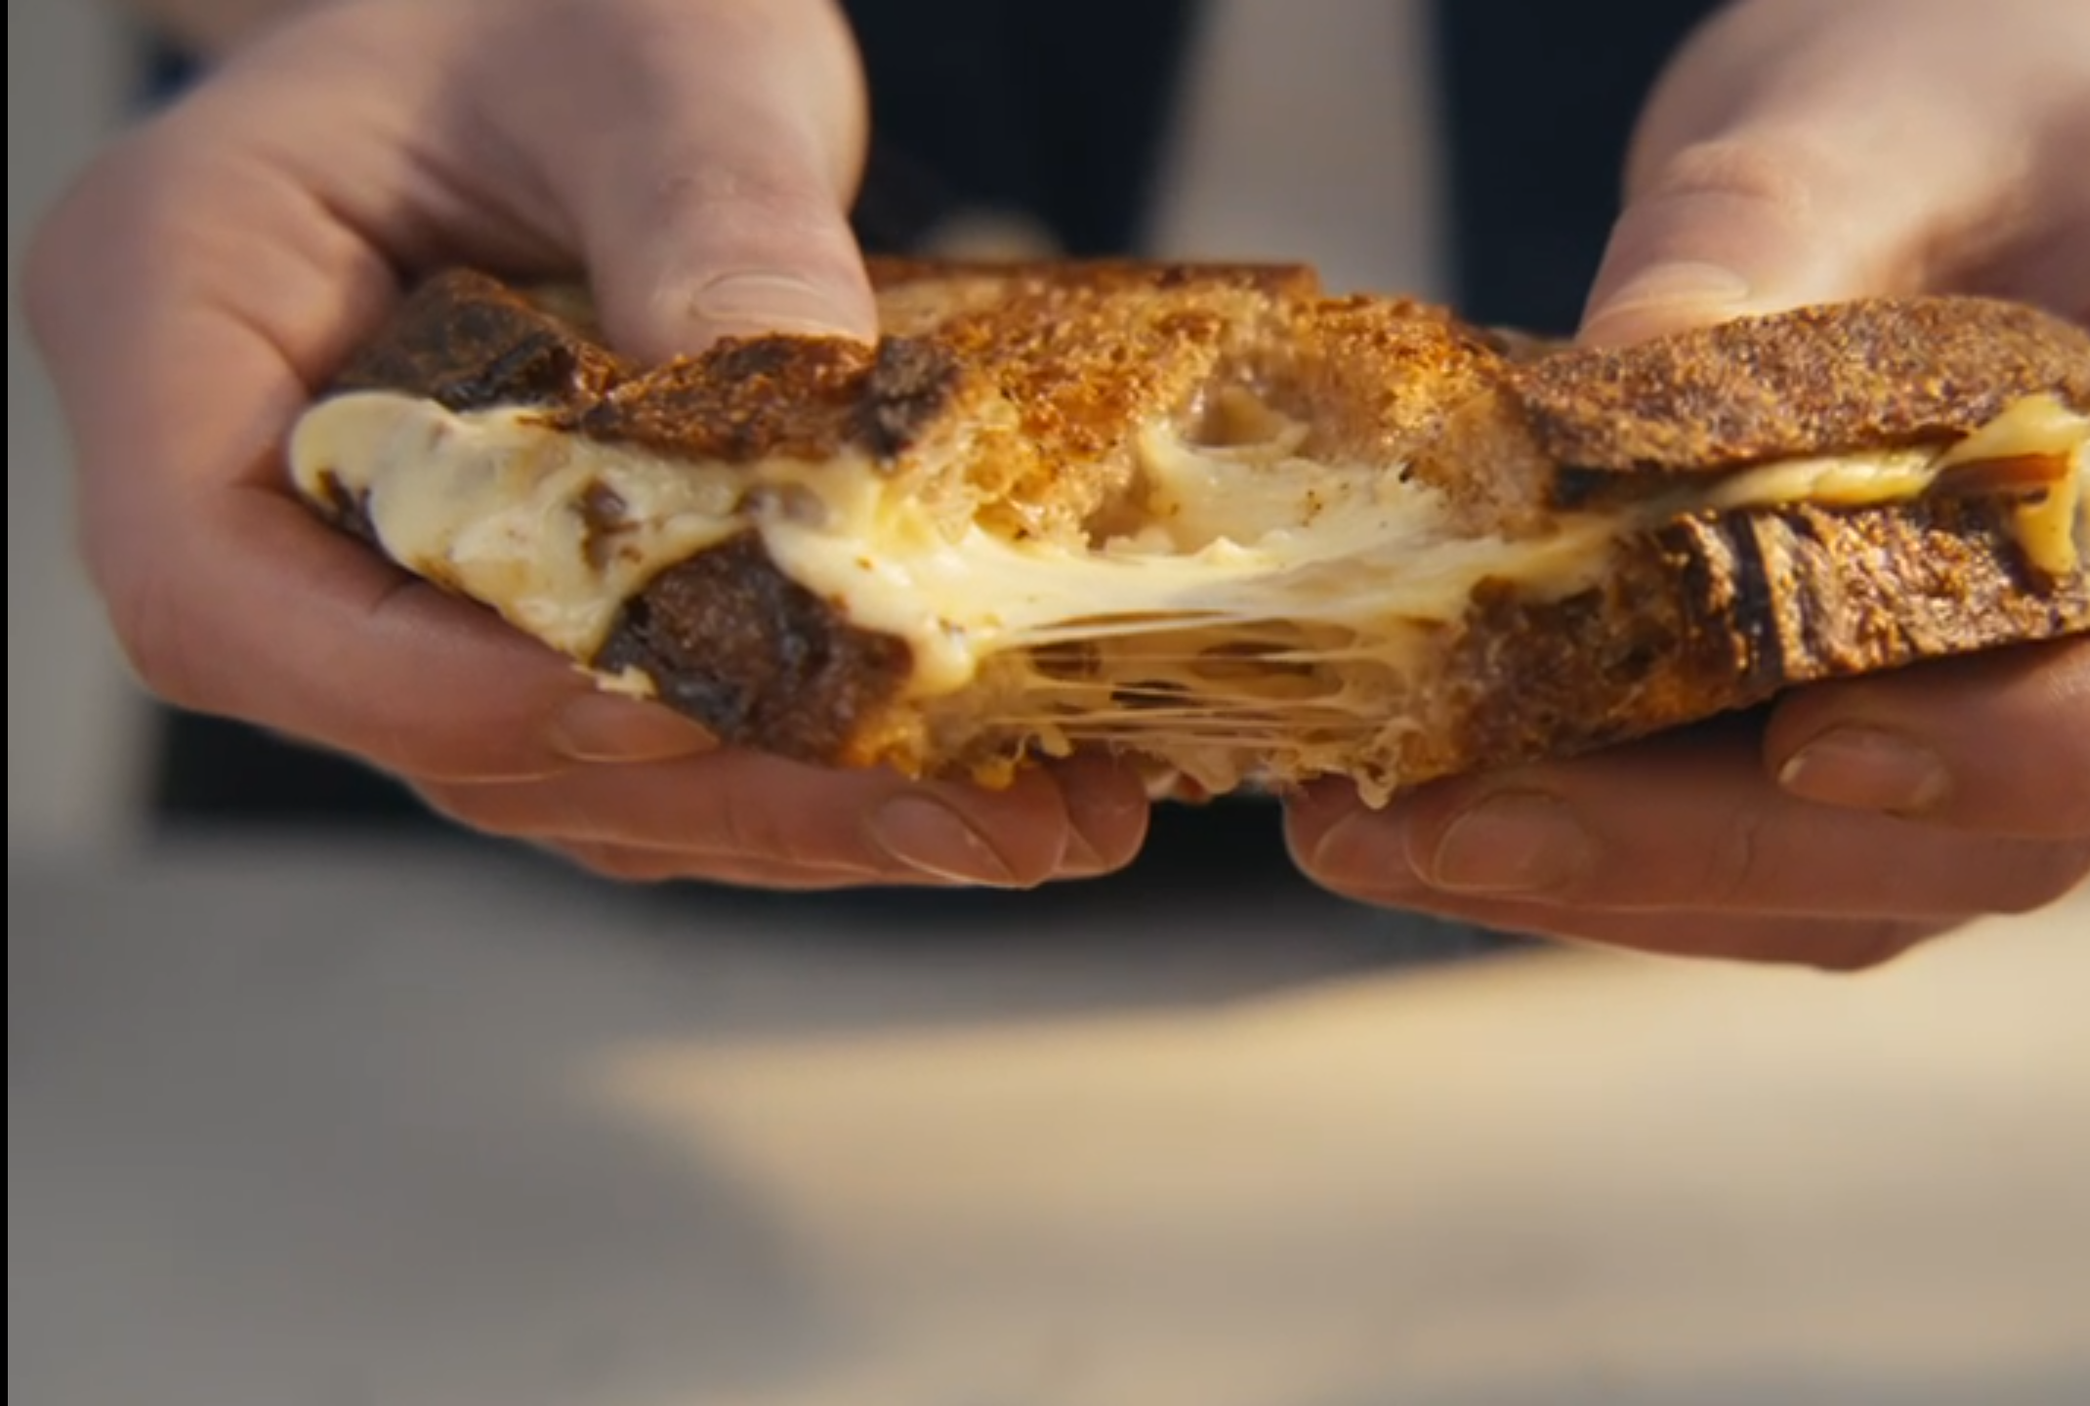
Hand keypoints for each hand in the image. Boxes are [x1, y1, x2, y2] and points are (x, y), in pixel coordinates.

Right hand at [25, 0, 1146, 888]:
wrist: (578, 11)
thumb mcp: (655, 66)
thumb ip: (711, 226)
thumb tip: (822, 459)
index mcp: (179, 311)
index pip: (220, 588)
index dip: (434, 691)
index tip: (670, 713)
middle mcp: (257, 477)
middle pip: (428, 722)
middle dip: (709, 793)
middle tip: (965, 829)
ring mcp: (385, 564)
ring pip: (553, 767)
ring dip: (793, 819)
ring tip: (1032, 828)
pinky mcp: (515, 603)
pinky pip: (634, 732)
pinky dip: (801, 770)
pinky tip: (984, 781)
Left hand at [1285, 0, 2089, 965]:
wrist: (1930, 117)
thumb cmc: (1941, 77)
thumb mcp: (1857, 115)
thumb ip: (1760, 249)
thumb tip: (1574, 451)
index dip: (2061, 745)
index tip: (1813, 745)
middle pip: (2039, 833)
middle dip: (1730, 855)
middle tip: (1458, 831)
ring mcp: (2081, 706)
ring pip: (1895, 883)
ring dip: (1630, 885)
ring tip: (1382, 839)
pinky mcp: (1928, 736)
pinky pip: (1795, 848)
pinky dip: (1617, 848)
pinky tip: (1434, 811)